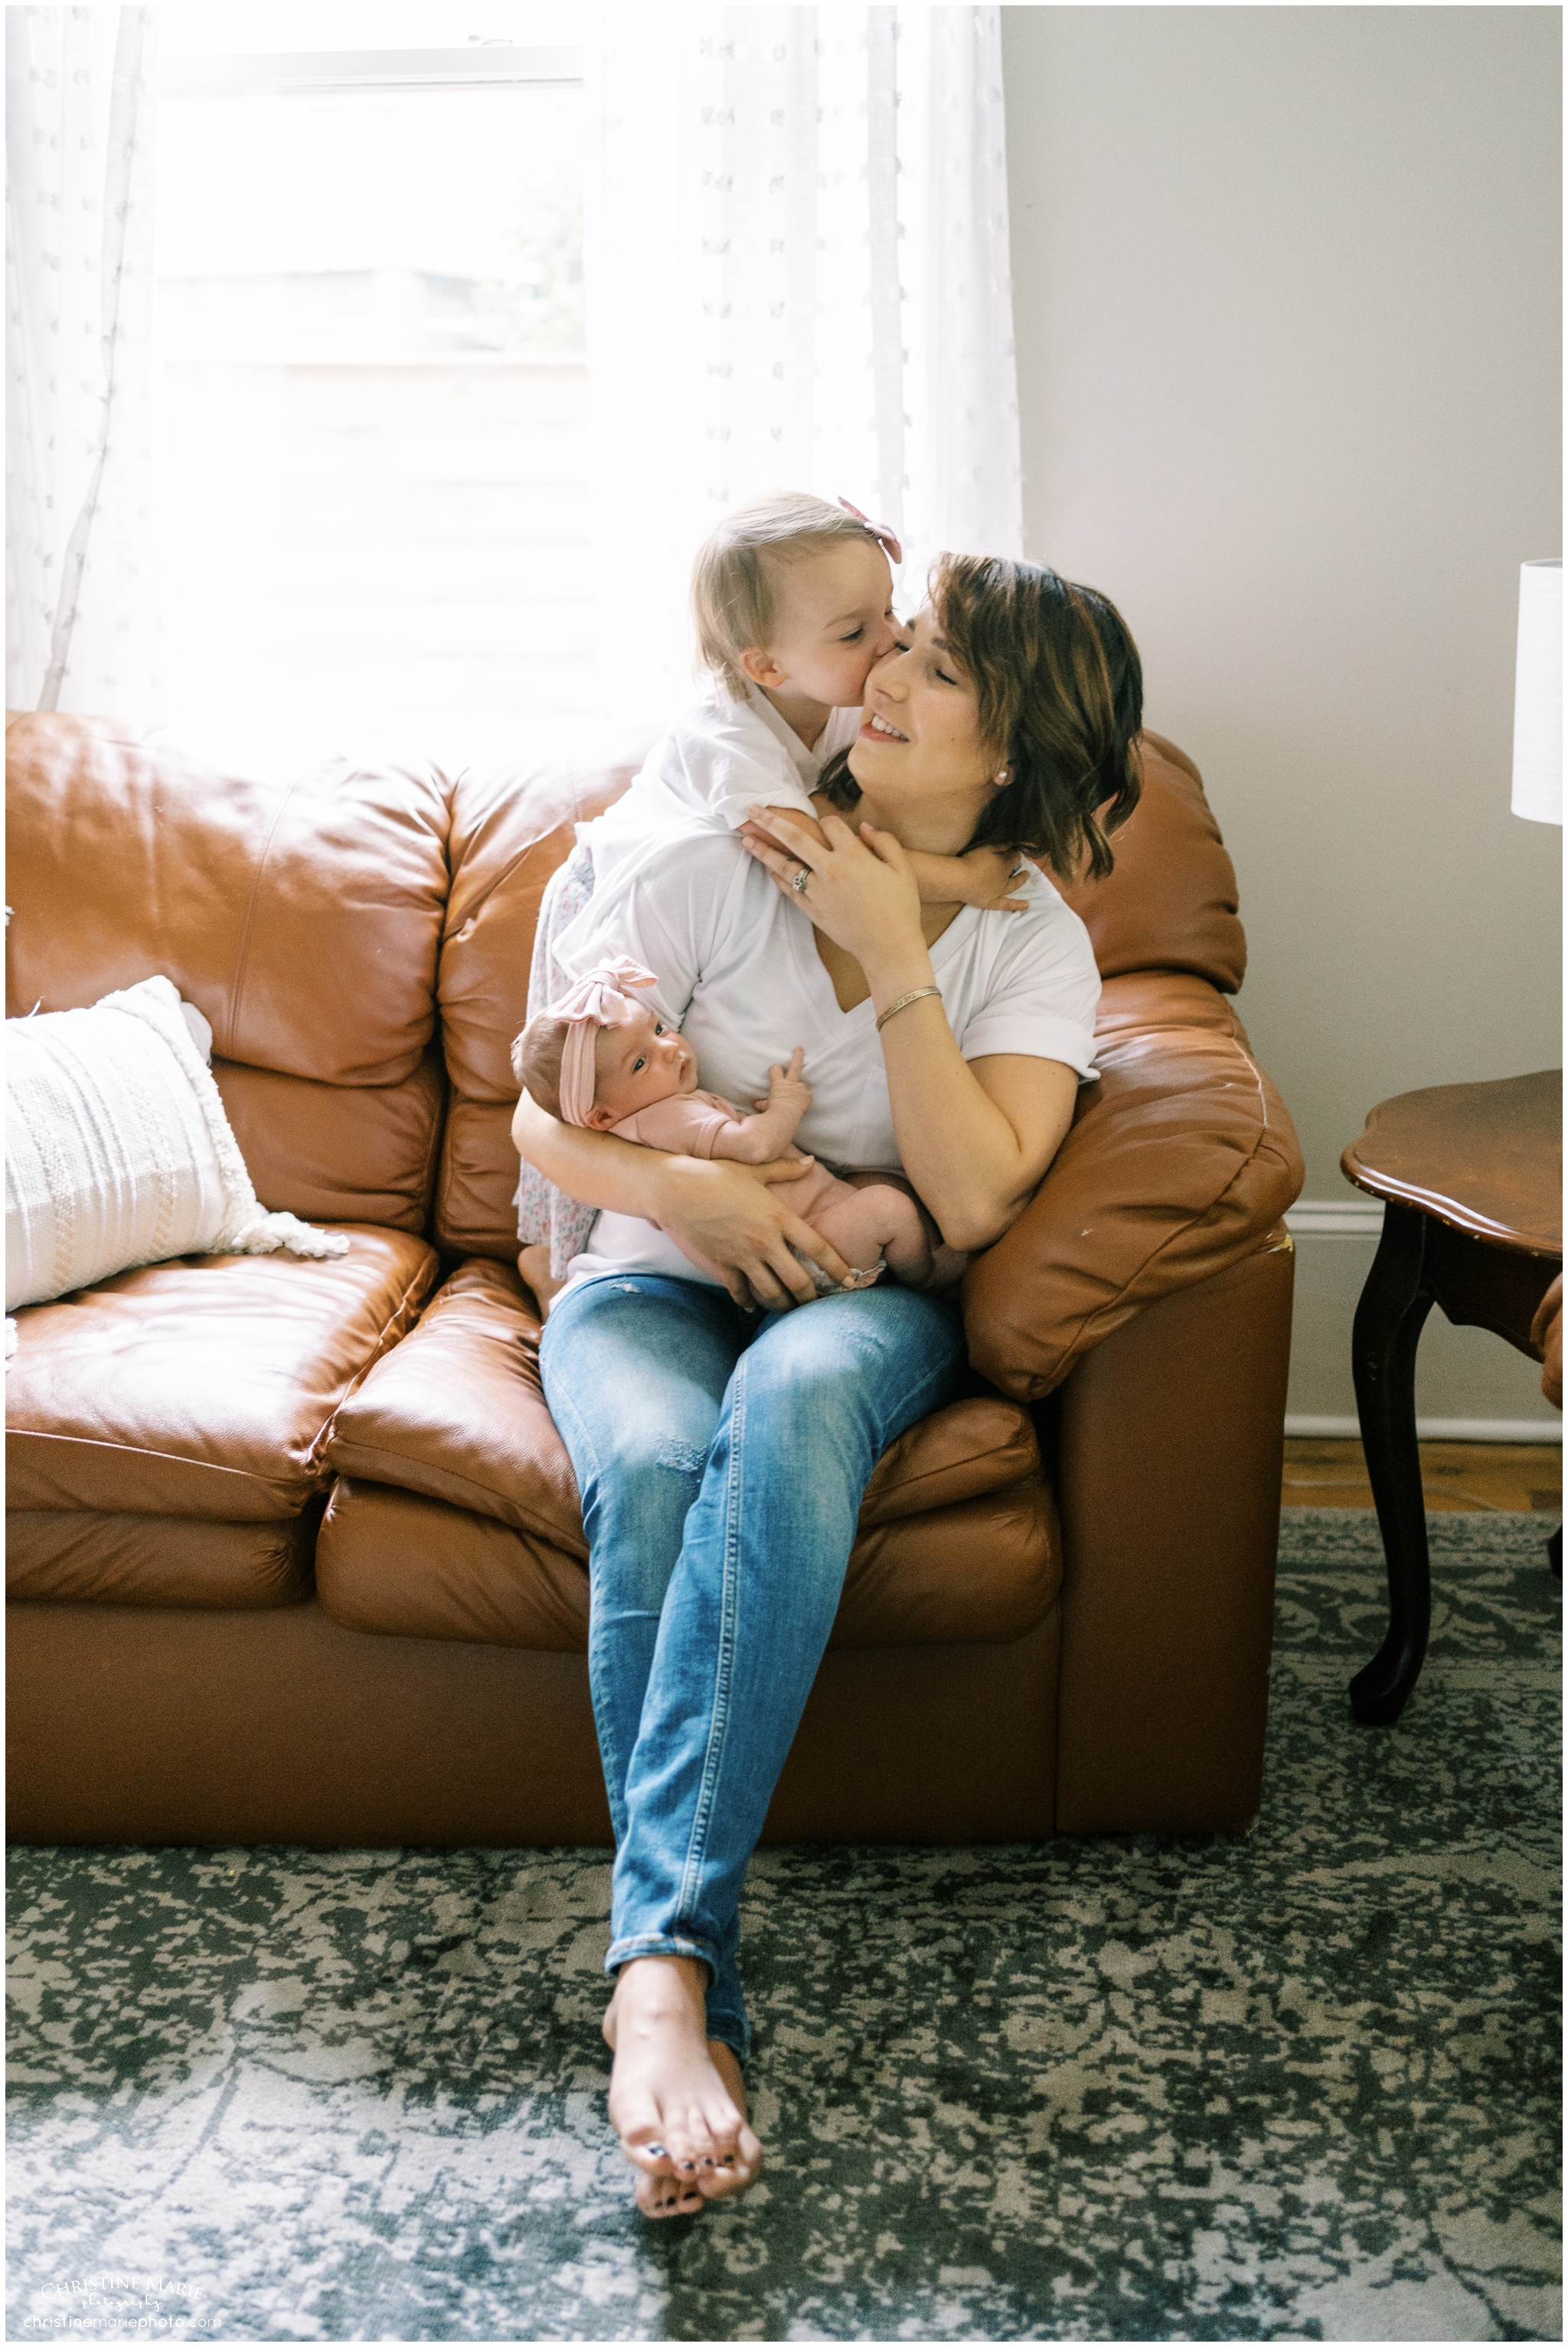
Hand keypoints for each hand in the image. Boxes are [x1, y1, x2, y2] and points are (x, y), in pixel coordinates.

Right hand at [656, 1153, 850, 1310]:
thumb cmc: (717, 1175)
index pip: (818, 1248)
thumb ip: (786, 1169)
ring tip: (791, 1309)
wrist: (676, 1189)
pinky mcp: (722, 1264)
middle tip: (818, 1304)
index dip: (838, 1268)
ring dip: (784, 1305)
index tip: (851, 1281)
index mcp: (778, 1217)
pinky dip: (748, 1302)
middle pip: (798, 1281)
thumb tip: (811, 1162)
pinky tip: (754, 1307)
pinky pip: (740, 1292)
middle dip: (811, 1297)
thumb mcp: (755, 1169)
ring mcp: (742, 1256)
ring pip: (771, 1293)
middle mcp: (764, 1241)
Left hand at [742, 804, 925, 974]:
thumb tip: (864, 828)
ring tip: (746, 839)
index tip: (830, 826)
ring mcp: (818, 891)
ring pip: (785, 865)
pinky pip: (789, 889)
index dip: (830, 822)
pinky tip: (767, 868)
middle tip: (752, 810)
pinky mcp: (812, 909)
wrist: (888, 946)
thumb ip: (885, 842)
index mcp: (855, 856)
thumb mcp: (902, 869)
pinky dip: (776, 877)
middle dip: (772, 821)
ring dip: (764, 850)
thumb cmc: (900, 908)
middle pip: (795, 838)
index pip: (832, 825)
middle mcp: (831, 870)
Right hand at [754, 1044, 812, 1118]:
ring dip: (800, 1088)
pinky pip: (807, 1095)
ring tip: (798, 1094)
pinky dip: (805, 1098)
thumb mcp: (765, 1107)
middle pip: (795, 1066)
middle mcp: (791, 1084)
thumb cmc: (773, 1112)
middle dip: (797, 1056)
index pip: (776, 1070)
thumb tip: (756, 1104)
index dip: (776, 1069)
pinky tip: (802, 1103)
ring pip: (802, 1084)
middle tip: (799, 1048)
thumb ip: (763, 1103)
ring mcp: (800, 1089)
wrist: (786, 1117)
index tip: (776, 1068)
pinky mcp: (807, 1096)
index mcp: (779, 1084)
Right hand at [954, 845, 1029, 913]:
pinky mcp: (992, 902)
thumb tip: (1014, 844)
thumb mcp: (988, 847)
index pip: (1014, 856)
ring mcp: (999, 891)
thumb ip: (1002, 845)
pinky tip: (1026, 905)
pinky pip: (1006, 904)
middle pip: (1013, 870)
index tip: (1014, 850)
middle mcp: (1005, 877)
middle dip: (1017, 864)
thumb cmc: (972, 861)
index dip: (1014, 853)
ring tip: (1026, 876)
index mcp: (1004, 863)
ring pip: (1013, 885)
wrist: (959, 879)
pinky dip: (1016, 905)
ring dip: (1020, 880)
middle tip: (1019, 859)